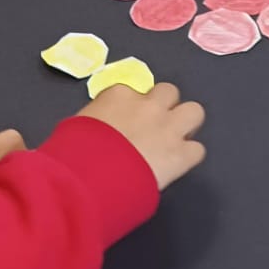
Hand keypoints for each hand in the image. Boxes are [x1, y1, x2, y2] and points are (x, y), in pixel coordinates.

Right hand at [80, 82, 204, 190]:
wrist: (89, 177)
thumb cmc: (71, 152)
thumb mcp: (74, 126)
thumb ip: (92, 120)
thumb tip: (91, 128)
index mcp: (118, 95)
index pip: (133, 91)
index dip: (133, 107)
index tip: (126, 121)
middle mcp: (148, 105)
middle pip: (168, 92)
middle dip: (164, 107)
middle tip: (154, 126)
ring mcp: (168, 128)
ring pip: (194, 111)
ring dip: (185, 124)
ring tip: (172, 140)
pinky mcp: (181, 154)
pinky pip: (197, 149)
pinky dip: (187, 157)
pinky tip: (175, 166)